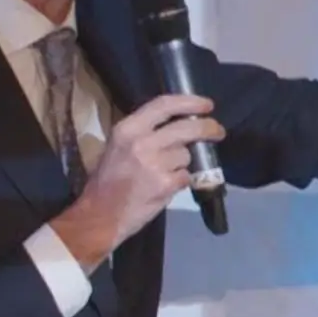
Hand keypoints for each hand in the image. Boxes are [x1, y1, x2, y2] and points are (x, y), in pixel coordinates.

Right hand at [51, 93, 225, 266]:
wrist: (100, 215)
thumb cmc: (108, 180)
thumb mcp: (118, 146)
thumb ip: (144, 133)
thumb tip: (178, 124)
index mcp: (128, 129)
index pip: (164, 105)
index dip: (190, 102)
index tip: (207, 105)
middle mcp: (141, 142)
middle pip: (186, 127)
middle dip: (208, 128)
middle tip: (217, 131)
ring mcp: (155, 163)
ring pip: (187, 154)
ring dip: (184, 162)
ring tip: (168, 172)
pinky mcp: (165, 184)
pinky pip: (186, 176)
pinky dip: (182, 181)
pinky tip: (167, 186)